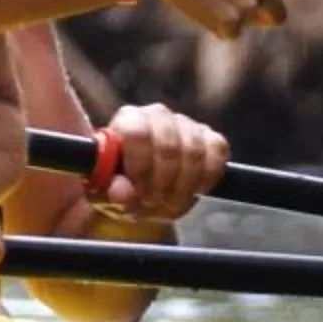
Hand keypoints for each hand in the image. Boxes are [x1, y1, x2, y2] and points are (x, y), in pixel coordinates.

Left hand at [93, 103, 225, 220]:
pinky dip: (207, 177)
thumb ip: (109, 190)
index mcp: (128, 120)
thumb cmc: (119, 186)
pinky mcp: (210, 138)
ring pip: (194, 153)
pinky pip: (218, 151)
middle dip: (163, 185)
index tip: (140, 194)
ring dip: (183, 188)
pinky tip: (193, 191)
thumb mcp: (105, 192)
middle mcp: (158, 115)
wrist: (142, 192)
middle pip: (169, 147)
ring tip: (168, 205)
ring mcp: (187, 125)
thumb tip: (122, 193)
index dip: (141, 168)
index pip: (138, 133)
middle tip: (154, 206)